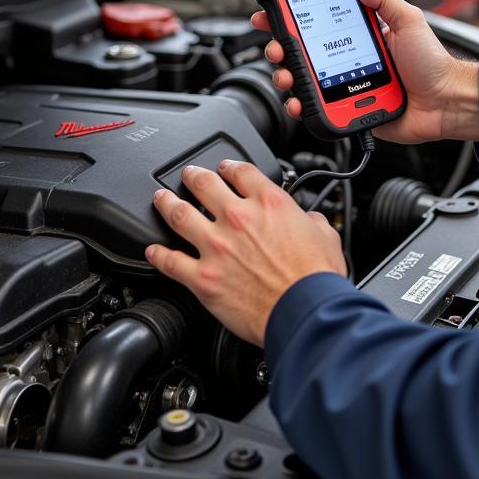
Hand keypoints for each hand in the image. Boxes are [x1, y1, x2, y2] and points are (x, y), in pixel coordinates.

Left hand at [145, 161, 346, 346]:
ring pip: (179, 214)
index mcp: (269, 203)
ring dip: (165, 203)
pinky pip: (171, 262)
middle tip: (187, 175)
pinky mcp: (203, 278)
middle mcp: (238, 218)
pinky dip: (158, 255)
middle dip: (192, 176)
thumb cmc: (316, 279)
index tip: (224, 168)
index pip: (241, 172)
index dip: (229, 166)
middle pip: (204, 184)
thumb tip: (309, 221)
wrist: (304, 312)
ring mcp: (216, 247)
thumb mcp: (325, 236)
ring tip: (160, 198)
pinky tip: (152, 251)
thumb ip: (312, 221)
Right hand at [252, 0, 478, 144]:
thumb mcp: (409, 20)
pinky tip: (297, 101)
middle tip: (275, 46)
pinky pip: (318, 108)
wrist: (446, 102)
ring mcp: (343, 84)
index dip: (292, 16)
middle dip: (279, 46)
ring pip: (303, 80)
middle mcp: (345, 58)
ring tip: (285, 75)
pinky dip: (301, 105)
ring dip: (285, 75)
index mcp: (357, 35)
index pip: (317, 22)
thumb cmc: (432, 62)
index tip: (272, 8)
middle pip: (301, 51)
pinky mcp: (347, 109)